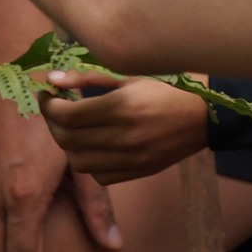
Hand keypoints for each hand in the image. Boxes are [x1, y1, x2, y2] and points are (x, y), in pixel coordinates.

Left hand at [40, 74, 208, 184]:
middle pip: (67, 139)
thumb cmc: (166, 89)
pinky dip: (88, 161)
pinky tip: (92, 144)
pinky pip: (98, 176)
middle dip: (52, 122)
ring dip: (67, 144)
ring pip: (78, 162)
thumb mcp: (130, 76)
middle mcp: (124, 136)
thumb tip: (53, 80)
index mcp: (122, 107)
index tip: (46, 94)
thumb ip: (89, 78)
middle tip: (54, 108)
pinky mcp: (137, 172)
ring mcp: (130, 159)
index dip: (49, 105)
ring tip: (71, 127)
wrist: (204, 118)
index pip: (68, 115)